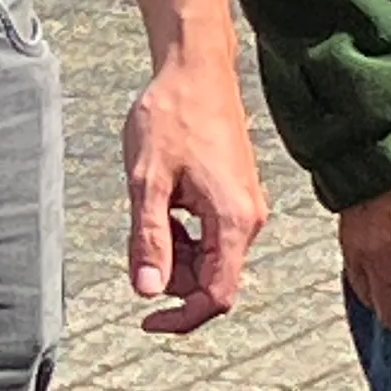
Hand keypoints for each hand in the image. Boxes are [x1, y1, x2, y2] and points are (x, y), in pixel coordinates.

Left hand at [121, 53, 268, 333]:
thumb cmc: (170, 117)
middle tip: (141, 232)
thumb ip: (150, 239)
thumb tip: (147, 292)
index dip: (182, 318)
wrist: (196, 69)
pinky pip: (211, 235)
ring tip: (153, 203)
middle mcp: (248, 220)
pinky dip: (183, 230)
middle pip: (211, 279)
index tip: (145, 320)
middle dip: (171, 272)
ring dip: (175, 249)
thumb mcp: (147, 181)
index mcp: (232, 221)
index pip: (216, 296)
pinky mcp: (236, 196)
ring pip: (208, 258)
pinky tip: (166, 196)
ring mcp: (245, 208)